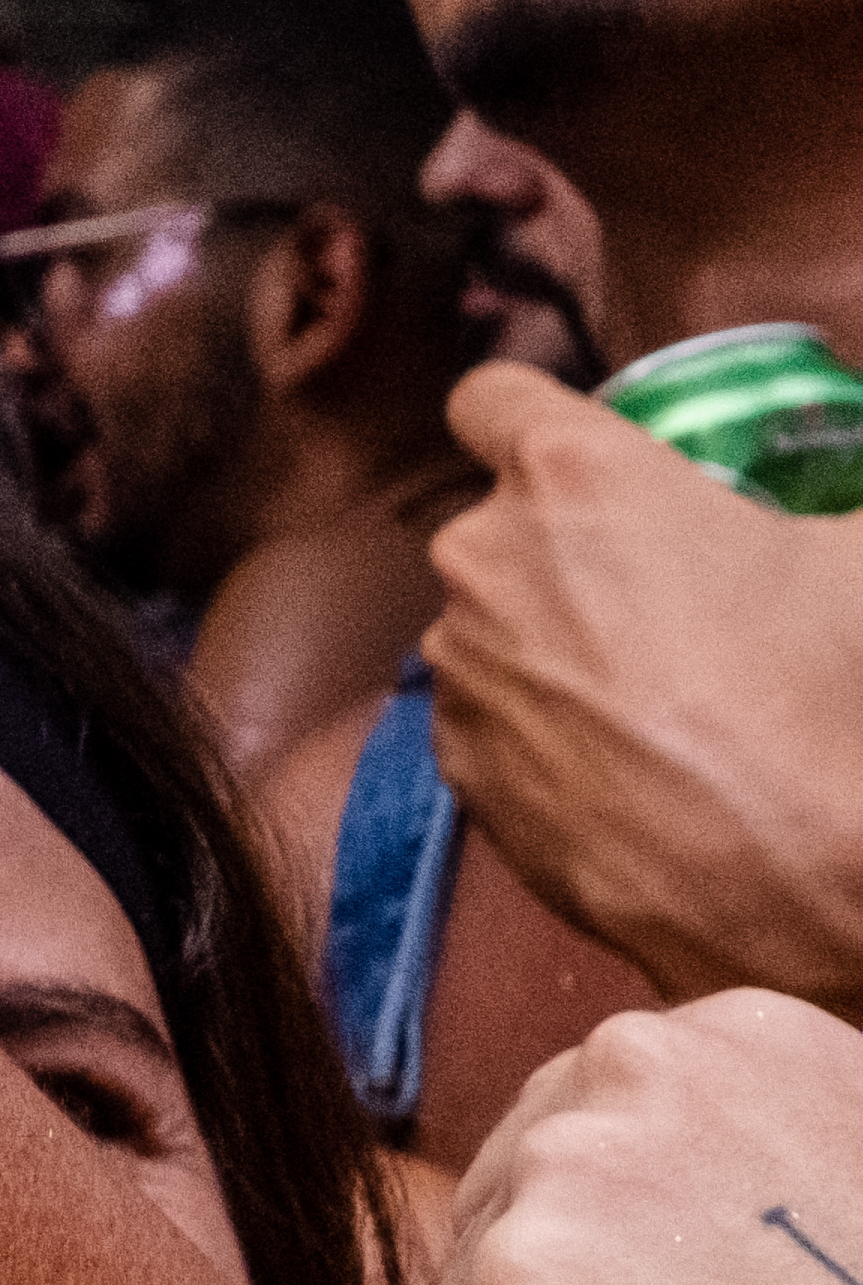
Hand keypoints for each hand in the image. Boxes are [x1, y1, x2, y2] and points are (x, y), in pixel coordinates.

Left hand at [433, 367, 862, 1005]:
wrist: (809, 887)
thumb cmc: (838, 703)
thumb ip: (833, 496)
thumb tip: (830, 511)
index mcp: (569, 476)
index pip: (492, 398)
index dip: (537, 420)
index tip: (586, 459)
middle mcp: (482, 557)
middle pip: (505, 527)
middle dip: (573, 553)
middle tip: (676, 606)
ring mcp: (462, 669)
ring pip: (496, 627)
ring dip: (556, 647)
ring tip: (668, 704)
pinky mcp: (460, 769)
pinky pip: (494, 722)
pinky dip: (546, 735)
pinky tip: (636, 772)